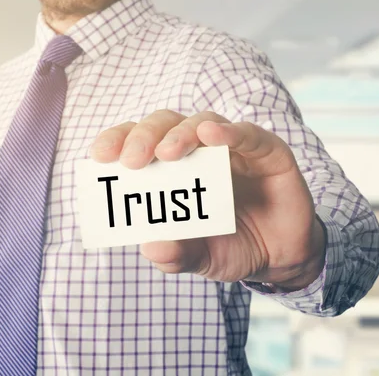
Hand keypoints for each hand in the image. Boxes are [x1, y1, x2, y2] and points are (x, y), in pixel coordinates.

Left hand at [90, 110, 325, 290]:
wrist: (279, 257)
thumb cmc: (230, 247)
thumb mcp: (199, 258)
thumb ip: (175, 254)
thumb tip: (150, 245)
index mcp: (171, 169)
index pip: (138, 143)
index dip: (117, 142)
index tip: (99, 156)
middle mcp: (197, 151)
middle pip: (163, 125)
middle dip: (143, 137)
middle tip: (132, 160)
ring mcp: (232, 148)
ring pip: (200, 122)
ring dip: (180, 134)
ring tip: (167, 152)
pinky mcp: (266, 150)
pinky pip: (247, 134)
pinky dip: (228, 132)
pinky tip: (211, 136)